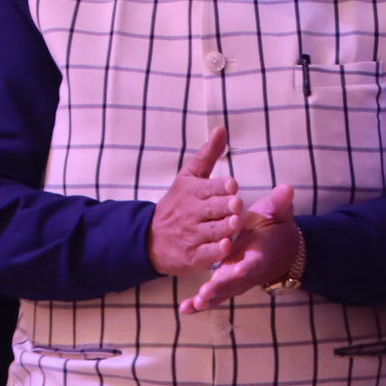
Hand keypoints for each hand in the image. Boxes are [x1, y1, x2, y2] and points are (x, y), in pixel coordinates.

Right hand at [148, 128, 244, 275]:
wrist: (150, 238)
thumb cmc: (177, 204)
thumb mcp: (189, 177)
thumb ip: (208, 155)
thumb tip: (222, 129)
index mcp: (193, 192)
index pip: (209, 187)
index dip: (221, 187)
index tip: (231, 185)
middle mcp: (192, 213)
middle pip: (212, 209)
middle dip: (224, 206)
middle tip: (236, 204)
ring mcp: (192, 235)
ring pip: (211, 231)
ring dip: (224, 228)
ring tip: (235, 223)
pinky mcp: (193, 256)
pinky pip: (206, 253)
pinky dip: (215, 251)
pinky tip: (226, 248)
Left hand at [178, 184, 297, 314]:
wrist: (283, 249)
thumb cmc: (277, 228)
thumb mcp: (279, 214)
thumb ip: (280, 204)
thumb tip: (286, 189)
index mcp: (261, 254)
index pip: (254, 262)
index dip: (246, 267)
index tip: (238, 268)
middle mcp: (249, 271)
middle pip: (235, 283)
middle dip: (220, 288)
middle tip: (204, 294)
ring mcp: (238, 280)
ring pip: (224, 293)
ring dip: (209, 300)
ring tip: (193, 304)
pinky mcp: (228, 283)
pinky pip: (216, 296)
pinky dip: (201, 304)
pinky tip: (185, 309)